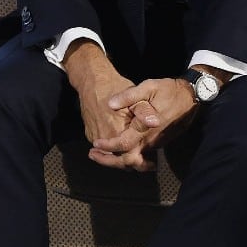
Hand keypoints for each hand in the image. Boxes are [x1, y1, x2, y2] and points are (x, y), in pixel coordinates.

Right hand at [62, 41, 147, 170]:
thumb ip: (145, 111)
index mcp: (117, 131)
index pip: (131, 157)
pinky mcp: (90, 133)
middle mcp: (104, 138)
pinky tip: (122, 146)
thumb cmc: (115, 86)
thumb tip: (155, 122)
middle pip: (120, 161)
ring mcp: (95, 137)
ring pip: (111, 156)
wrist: (92, 81)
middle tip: (147, 164)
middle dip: (134, 164)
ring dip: (123, 159)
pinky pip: (103, 148)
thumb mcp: (135, 95)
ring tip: (138, 158)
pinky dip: (113, 150)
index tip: (152, 164)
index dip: (143, 164)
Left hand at [101, 76, 199, 155]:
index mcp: (146, 128)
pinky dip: (128, 155)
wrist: (192, 97)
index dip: (108, 146)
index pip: (123, 144)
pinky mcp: (160, 142)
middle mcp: (151, 140)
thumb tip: (111, 104)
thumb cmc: (169, 90)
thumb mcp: (148, 87)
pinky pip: (142, 154)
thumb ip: (129, 96)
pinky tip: (118, 150)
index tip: (95, 144)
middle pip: (128, 159)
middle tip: (92, 155)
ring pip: (135, 159)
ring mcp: (156, 143)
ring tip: (100, 155)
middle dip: (109, 160)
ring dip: (117, 159)